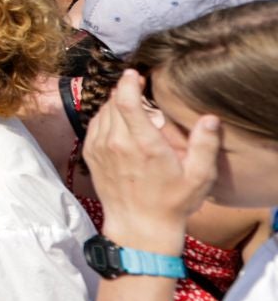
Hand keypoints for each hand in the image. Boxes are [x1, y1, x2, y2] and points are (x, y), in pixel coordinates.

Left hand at [84, 70, 216, 253]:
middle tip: (138, 88)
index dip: (129, 83)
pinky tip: (118, 121)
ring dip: (115, 103)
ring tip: (131, 104)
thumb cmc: (172, 203)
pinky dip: (105, 116)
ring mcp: (99, 148)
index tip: (135, 74)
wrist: (139, 227)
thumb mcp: (198, 177)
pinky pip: (94, 124)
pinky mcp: (90, 154)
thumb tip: (209, 119)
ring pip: (102, 112)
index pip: (127, 102)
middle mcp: (116, 143)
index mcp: (143, 145)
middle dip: (125, 91)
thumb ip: (205, 146)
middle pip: (114, 103)